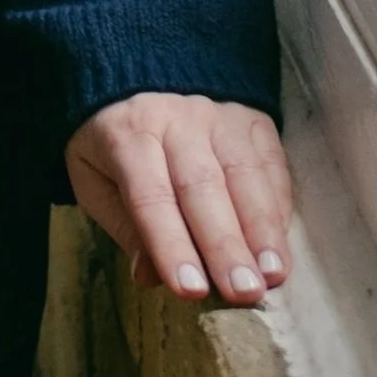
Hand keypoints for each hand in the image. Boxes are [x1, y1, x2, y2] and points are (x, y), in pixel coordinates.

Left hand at [64, 93, 291, 305]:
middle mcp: (176, 118)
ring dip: (261, 230)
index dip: (170, 243)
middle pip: (202, 185)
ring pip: (244, 174)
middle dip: (224, 245)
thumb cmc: (116, 150)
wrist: (138, 83)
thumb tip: (150, 277)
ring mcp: (217, 115)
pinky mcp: (251, 119)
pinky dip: (278, 208)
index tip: (191, 291)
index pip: (150, 194)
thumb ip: (126, 229)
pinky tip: (279, 247)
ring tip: (272, 276)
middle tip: (244, 293)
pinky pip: (271, 164)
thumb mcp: (97, 184)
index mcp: (127, 133)